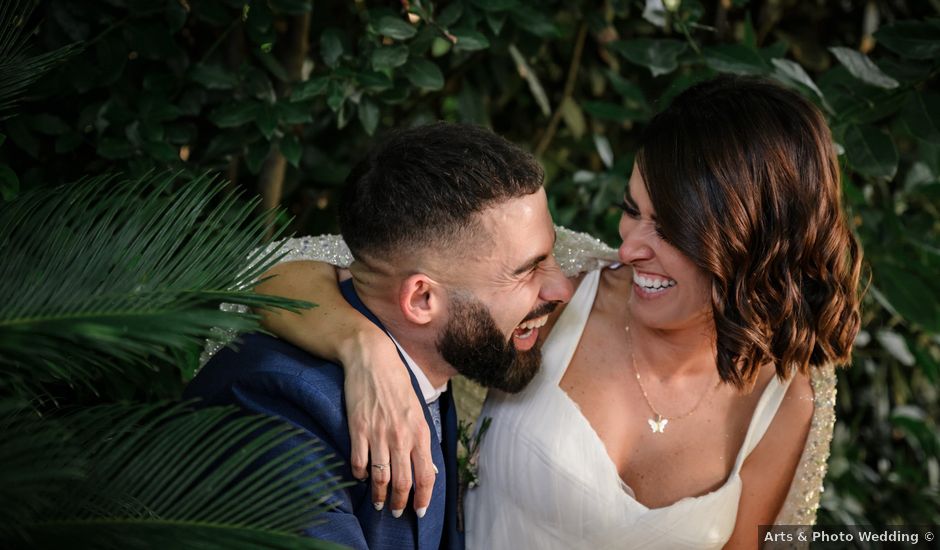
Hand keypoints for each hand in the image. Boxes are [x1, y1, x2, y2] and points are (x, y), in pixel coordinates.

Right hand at [340, 329, 435, 517]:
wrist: (372, 359)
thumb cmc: (397, 383)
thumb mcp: (417, 409)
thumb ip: (420, 438)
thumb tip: (426, 466)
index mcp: (419, 432)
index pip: (426, 475)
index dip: (423, 498)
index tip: (419, 510)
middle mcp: (401, 436)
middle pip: (403, 482)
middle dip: (400, 503)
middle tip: (397, 512)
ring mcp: (378, 434)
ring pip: (380, 477)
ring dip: (380, 496)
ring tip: (379, 503)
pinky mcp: (358, 429)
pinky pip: (359, 462)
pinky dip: (359, 475)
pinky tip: (360, 477)